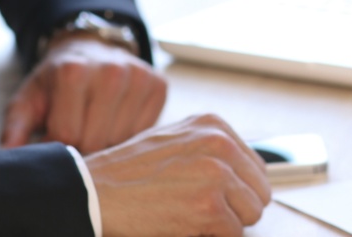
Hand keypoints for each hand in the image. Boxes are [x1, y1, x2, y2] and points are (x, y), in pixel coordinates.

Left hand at [2, 35, 166, 152]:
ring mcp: (138, 76)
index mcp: (73, 72)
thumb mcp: (28, 99)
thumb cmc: (56, 80)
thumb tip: (10, 160)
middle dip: (83, 147)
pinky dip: (128, 134)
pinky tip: (115, 118)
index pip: (68, 136)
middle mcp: (111, 71)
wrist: (89, 47)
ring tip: (94, 123)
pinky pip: (144, 132)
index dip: (59, 147)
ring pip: (122, 141)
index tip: (54, 139)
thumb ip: (14, 131)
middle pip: (97, 141)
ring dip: (106, 142)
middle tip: (75, 133)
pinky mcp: (158, 85)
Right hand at [86, 114, 270, 236]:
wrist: (92, 191)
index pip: (256, 167)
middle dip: (235, 209)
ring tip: (189, 215)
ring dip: (224, 224)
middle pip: (259, 192)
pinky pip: (232, 234)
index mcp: (213, 125)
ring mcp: (216, 174)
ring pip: (250, 215)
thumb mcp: (173, 142)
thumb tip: (244, 175)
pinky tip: (182, 224)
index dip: (238, 191)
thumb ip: (209, 151)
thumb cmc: (126, 172)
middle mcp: (219, 143)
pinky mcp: (208, 206)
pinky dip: (210, 236)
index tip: (214, 197)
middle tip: (200, 211)